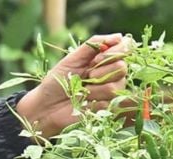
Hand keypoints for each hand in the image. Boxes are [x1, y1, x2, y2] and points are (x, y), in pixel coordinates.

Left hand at [16, 34, 131, 137]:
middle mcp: (111, 73)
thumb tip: (119, 36)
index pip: (126, 47)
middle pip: (122, 66)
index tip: (95, 59)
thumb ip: (94, 45)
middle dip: (101, 71)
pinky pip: (110, 99)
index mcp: (104, 58)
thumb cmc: (57, 81)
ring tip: (81, 91)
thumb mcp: (72, 59)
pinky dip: (93, 98)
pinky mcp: (108, 107)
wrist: (46, 107)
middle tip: (85, 77)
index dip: (114, 52)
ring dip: (95, 87)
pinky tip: (83, 101)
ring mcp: (112, 90)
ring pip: (117, 84)